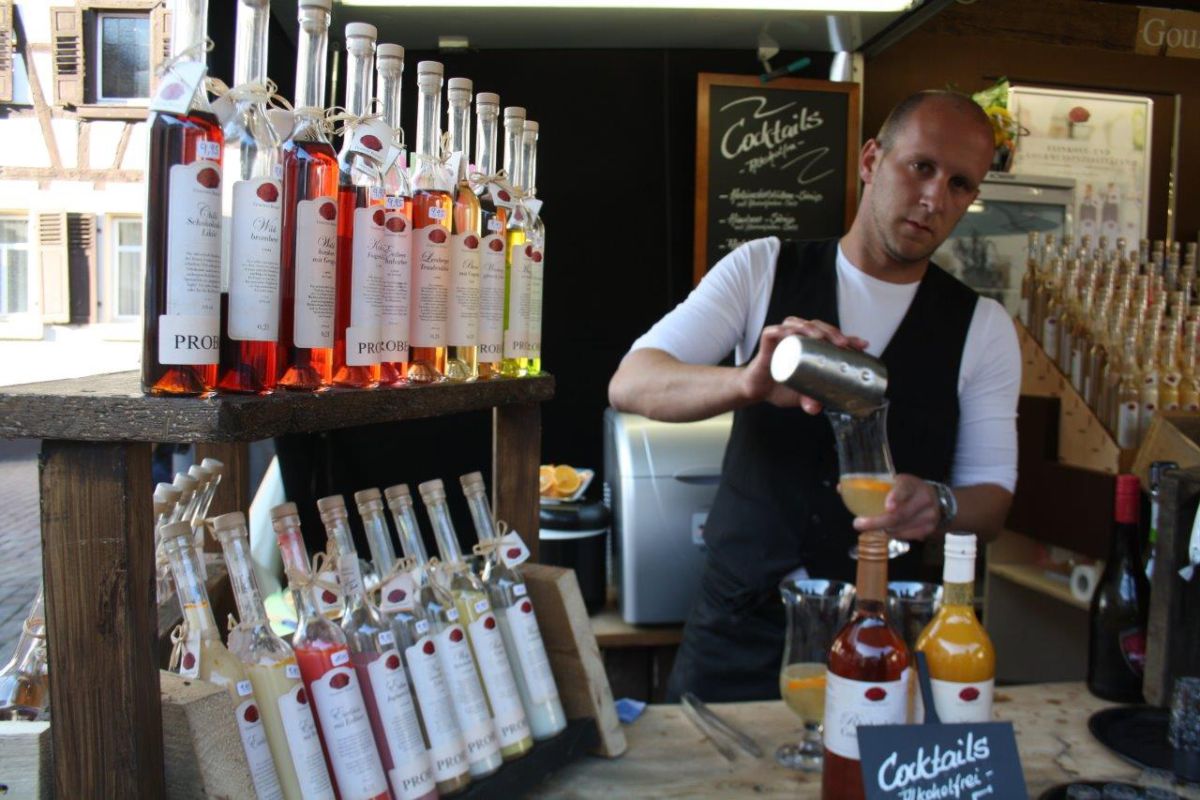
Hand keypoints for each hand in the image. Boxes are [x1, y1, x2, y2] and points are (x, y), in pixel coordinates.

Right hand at [739, 317, 867, 413]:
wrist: (756, 390)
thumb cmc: (781, 387)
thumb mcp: (801, 394)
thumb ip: (810, 399)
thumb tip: (817, 409)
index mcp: (810, 347)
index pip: (831, 337)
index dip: (847, 338)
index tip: (862, 345)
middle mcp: (797, 338)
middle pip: (817, 326)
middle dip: (832, 332)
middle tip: (843, 344)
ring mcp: (782, 338)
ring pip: (798, 324)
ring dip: (811, 327)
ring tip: (822, 338)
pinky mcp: (766, 343)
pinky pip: (774, 331)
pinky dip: (784, 330)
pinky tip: (793, 333)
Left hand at [850, 474, 940, 540]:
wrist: (933, 499)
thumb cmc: (905, 490)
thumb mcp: (891, 483)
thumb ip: (869, 486)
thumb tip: (841, 488)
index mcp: (911, 483)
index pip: (904, 489)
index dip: (896, 497)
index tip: (888, 507)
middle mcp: (923, 498)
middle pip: (899, 515)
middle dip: (876, 522)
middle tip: (858, 524)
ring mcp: (929, 515)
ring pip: (900, 528)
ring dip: (883, 530)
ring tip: (872, 526)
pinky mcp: (929, 529)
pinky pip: (906, 536)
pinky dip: (893, 535)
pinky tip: (887, 530)